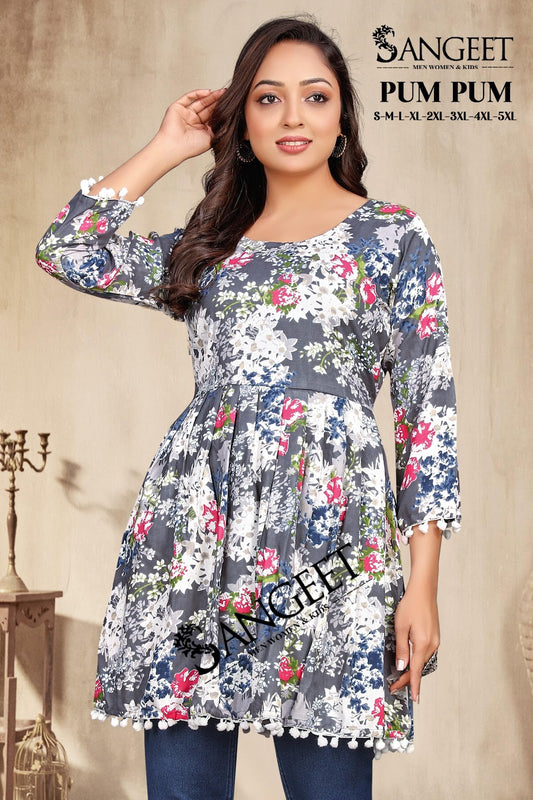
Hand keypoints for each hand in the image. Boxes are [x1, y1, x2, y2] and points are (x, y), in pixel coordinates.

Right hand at [153, 88, 226, 164]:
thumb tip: (228, 119)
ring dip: (210, 96)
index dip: (221, 110)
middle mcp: (193, 121)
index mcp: (200, 130)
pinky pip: (188, 97)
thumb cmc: (191, 147)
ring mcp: (185, 114)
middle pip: (207, 107)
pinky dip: (198, 93)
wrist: (175, 147)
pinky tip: (208, 92)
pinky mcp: (177, 107)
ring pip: (199, 101)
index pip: (212, 116)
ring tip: (222, 92)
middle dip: (217, 101)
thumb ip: (218, 127)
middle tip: (227, 94)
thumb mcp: (211, 138)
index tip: (231, 105)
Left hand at [389, 582, 439, 702]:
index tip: (414, 699)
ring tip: (400, 677)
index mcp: (423, 644)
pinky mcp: (434, 636)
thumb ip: (401, 649)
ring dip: (413, 670)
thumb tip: (402, 667)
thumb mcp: (400, 627)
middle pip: (420, 668)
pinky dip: (418, 660)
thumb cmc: (410, 606)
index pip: (417, 671)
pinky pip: (425, 653)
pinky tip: (410, 662)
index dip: (413, 685)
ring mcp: (435, 641)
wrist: (424, 591)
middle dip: (408, 679)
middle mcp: (432, 645)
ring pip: (423, 661)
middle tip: (394, 686)